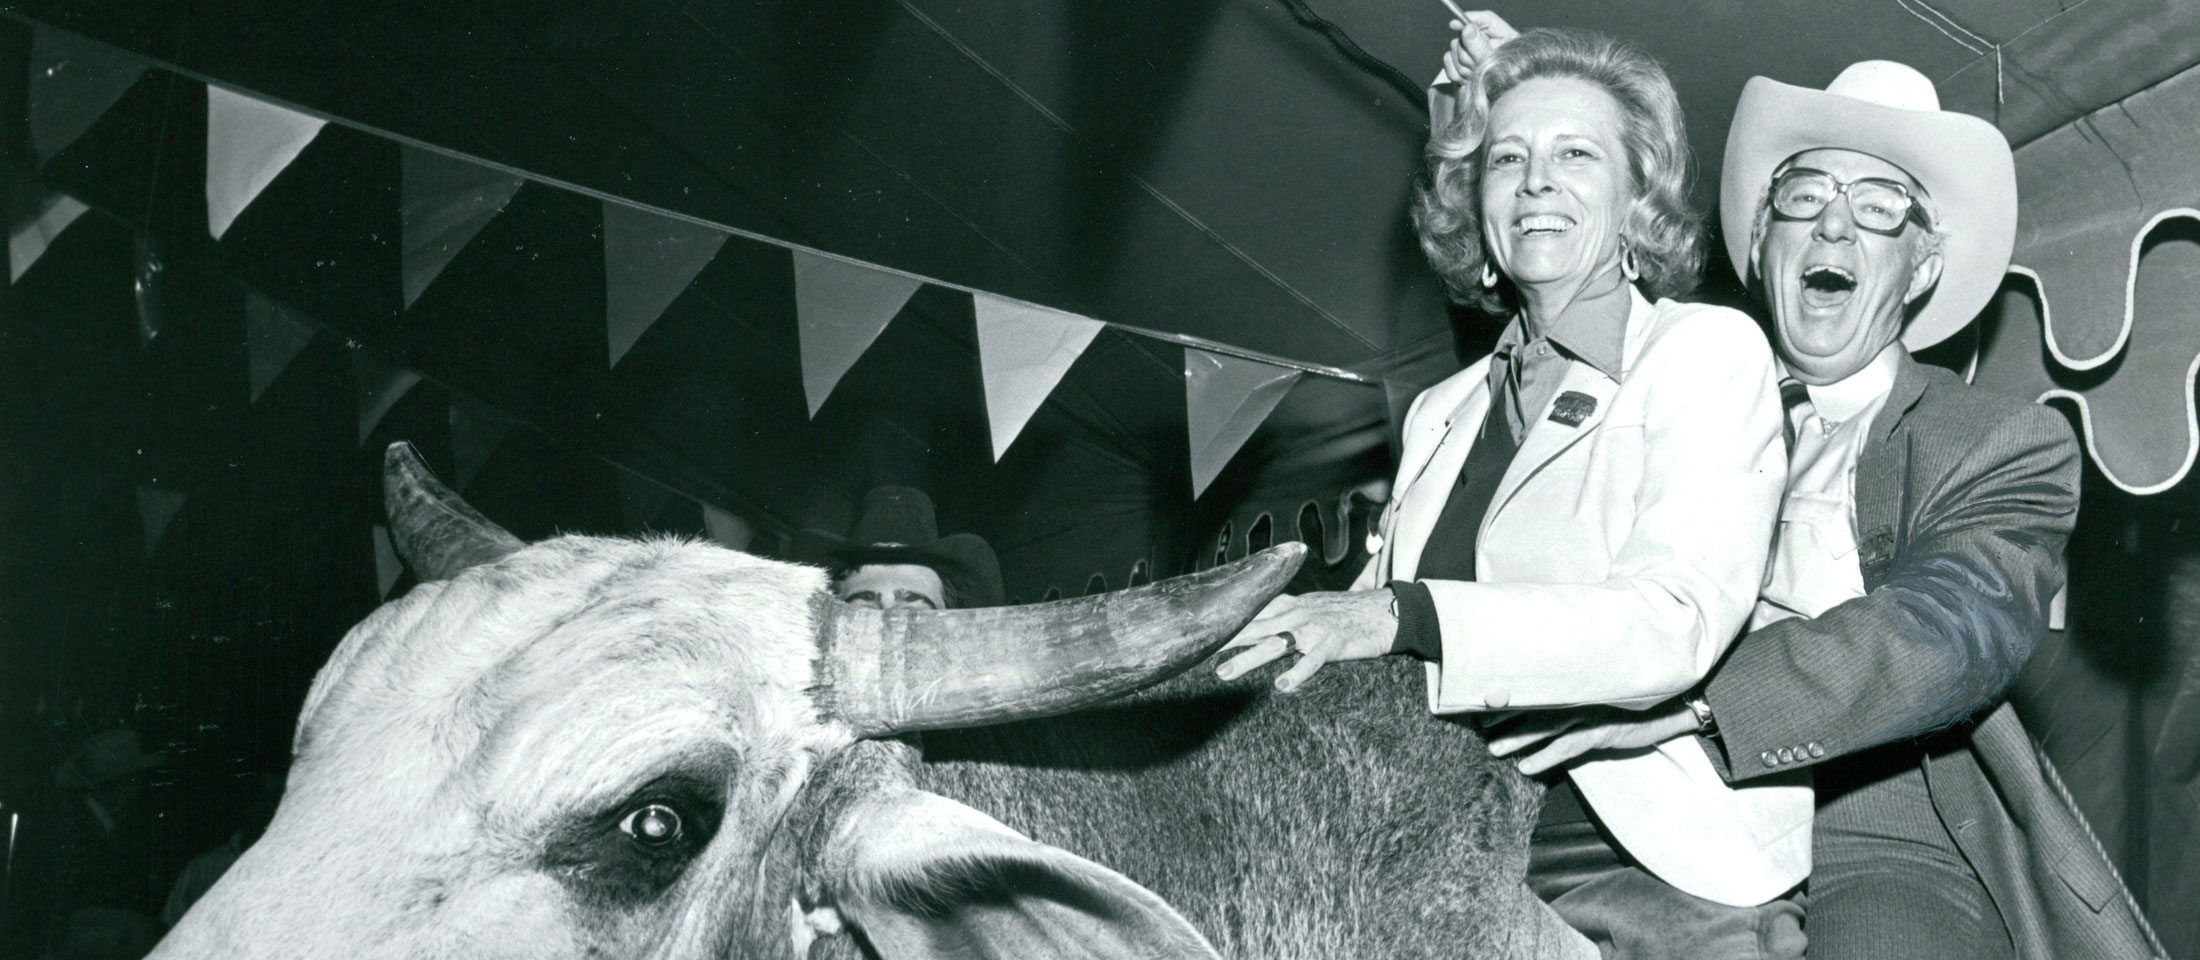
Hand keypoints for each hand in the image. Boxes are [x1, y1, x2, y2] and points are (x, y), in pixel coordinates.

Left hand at [1213, 590, 1396, 691]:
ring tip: (1223, 674)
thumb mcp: (1310, 607)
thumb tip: (1256, 623)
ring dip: (1247, 659)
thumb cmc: (1346, 613)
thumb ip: (1283, 614)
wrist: (1385, 611)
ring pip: (1274, 644)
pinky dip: (1296, 673)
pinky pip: (1312, 661)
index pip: (1248, 612)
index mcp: (1288, 606)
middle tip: (1193, 653)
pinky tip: (1281, 687)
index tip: (1195, 632)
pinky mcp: (1332, 644)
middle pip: (1252, 628)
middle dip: (1222, 641)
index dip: (1222, 623)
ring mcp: (1313, 629)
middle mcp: (1296, 614)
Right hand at [1439, 11, 1519, 85]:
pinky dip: (1454, 72)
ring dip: (1461, 66)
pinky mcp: (1464, 68)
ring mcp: (1475, 57)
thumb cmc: (1507, 88)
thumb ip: (1480, 45)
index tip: (1455, 24)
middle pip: (1466, 35)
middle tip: (1474, 66)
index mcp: (1504, 39)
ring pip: (1454, 50)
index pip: (1486, 20)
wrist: (1501, 111)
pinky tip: (1465, 80)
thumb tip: (1467, 29)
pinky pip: (1448, 62)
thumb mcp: (1494, 64)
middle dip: (1466, 53)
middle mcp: (1489, 46)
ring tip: (1473, 76)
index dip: (1470, 20)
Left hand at [1483, 703, 1698, 775]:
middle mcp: (1577, 694)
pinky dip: (1545, 757)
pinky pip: (1567, 747)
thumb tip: (1549, 695)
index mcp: (1574, 683)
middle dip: (1504, 715)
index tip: (1482, 700)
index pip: (1534, 686)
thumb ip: (1577, 689)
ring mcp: (1588, 713)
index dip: (1508, 694)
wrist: (1670, 703)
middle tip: (1478, 726)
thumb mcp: (1602, 688)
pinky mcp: (1601, 731)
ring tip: (1494, 749)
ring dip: (1518, 738)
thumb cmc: (1630, 697)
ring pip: (1545, 726)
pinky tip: (1527, 768)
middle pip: (1532, 704)